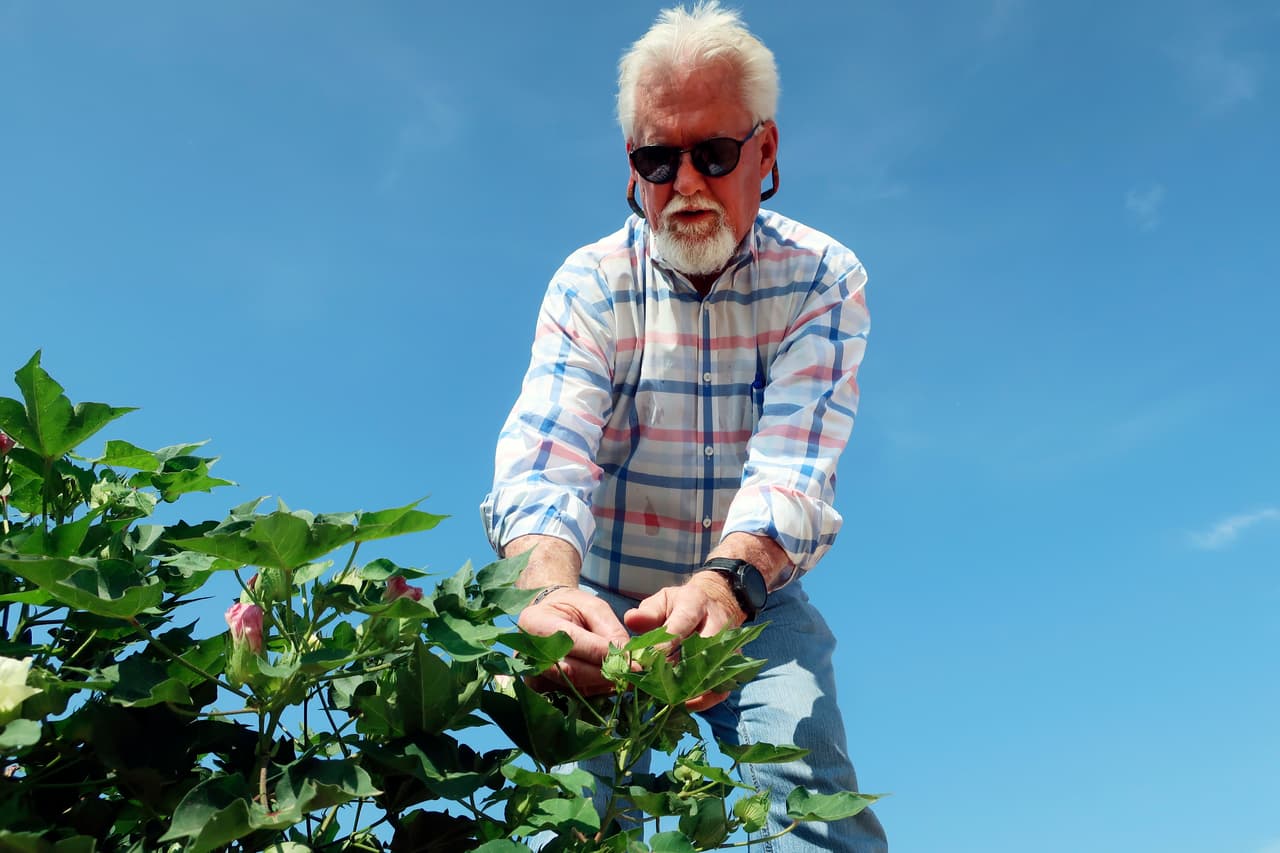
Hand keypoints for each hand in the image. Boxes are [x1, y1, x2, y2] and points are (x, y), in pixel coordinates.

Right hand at [518, 587, 630, 695]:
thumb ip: (609, 630)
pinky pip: (572, 694)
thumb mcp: (593, 607)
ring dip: (602, 685)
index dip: (601, 654)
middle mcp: (529, 652)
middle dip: (605, 675)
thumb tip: (626, 657)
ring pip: (573, 687)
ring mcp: (533, 674)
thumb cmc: (572, 608)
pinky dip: (594, 689)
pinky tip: (608, 681)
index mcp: (536, 622)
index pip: (571, 641)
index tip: (629, 661)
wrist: (550, 618)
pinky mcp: (544, 690)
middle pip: (571, 670)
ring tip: (624, 677)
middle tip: (632, 675)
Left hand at [622, 573, 743, 711]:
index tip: (644, 663)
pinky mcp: (733, 665)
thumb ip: (647, 612)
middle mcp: (717, 623)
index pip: (680, 627)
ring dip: (688, 690)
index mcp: (695, 604)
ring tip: (665, 699)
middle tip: (653, 686)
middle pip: (700, 652)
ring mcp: (728, 646)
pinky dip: (702, 701)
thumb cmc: (681, 606)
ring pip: (712, 673)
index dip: (662, 648)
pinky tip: (682, 703)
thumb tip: (631, 620)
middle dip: (675, 672)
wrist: (715, 604)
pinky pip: (721, 689)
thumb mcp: (663, 601)